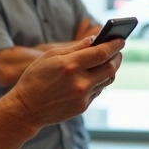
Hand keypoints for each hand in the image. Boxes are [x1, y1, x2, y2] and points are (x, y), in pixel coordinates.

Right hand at [8, 36, 124, 127]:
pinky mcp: (83, 106)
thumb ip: (74, 48)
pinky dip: (100, 81)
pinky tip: (95, 75)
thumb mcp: (50, 57)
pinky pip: (98, 90)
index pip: (102, 53)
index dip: (114, 45)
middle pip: (110, 67)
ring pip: (107, 80)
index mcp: (70, 65)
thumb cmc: (35, 78)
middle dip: (117, 57)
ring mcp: (83, 96)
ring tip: (109, 61)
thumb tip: (94, 40)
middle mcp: (79, 82)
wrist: (27, 108)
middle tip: (118, 51)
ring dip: (111, 69)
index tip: (121, 39)